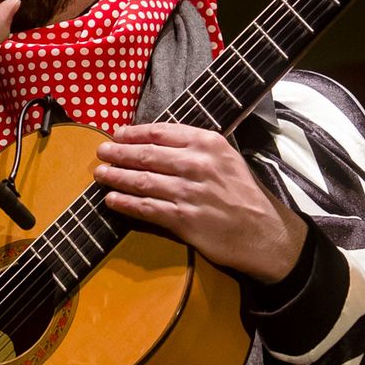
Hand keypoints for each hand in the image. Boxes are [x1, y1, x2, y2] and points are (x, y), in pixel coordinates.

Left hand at [94, 123, 306, 281]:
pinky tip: (111, 200)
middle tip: (102, 151)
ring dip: (116, 177)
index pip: (161, 132)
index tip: (118, 134)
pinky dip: (125, 204)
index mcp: (208, 143)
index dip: (134, 133)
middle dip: (119, 153)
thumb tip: (159, 142)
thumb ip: (197, 147)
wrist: (264, 232)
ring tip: (100, 174)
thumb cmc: (244, 194)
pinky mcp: (183, 219)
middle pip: (146, 155)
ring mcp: (188, 192)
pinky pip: (146, 208)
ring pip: (142, 181)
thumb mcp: (228, 158)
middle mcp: (197, 164)